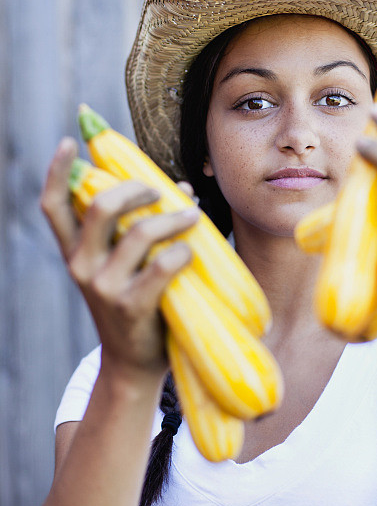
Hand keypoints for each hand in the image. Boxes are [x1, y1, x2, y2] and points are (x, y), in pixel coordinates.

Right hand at [40, 138, 199, 382]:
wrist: (134, 364)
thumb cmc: (139, 304)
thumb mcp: (127, 266)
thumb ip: (143, 228)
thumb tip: (181, 189)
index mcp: (74, 252)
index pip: (54, 205)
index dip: (57, 170)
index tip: (70, 141)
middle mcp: (80, 265)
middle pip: (100, 207)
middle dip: (136, 189)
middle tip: (159, 190)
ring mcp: (102, 286)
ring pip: (138, 233)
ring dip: (172, 218)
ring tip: (192, 216)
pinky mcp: (130, 305)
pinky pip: (161, 265)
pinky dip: (182, 252)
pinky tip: (191, 253)